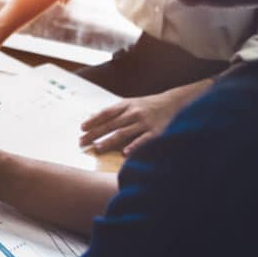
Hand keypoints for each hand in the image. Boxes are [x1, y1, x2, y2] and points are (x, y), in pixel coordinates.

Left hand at [79, 81, 209, 155]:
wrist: (176, 103)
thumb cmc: (148, 105)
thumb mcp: (130, 103)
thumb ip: (113, 111)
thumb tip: (91, 117)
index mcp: (126, 105)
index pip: (106, 113)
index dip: (93, 121)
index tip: (81, 128)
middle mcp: (134, 113)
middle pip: (111, 124)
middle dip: (95, 133)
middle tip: (82, 141)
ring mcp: (145, 122)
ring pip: (123, 133)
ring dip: (109, 141)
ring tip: (97, 148)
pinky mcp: (156, 132)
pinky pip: (143, 140)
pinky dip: (134, 146)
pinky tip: (124, 153)